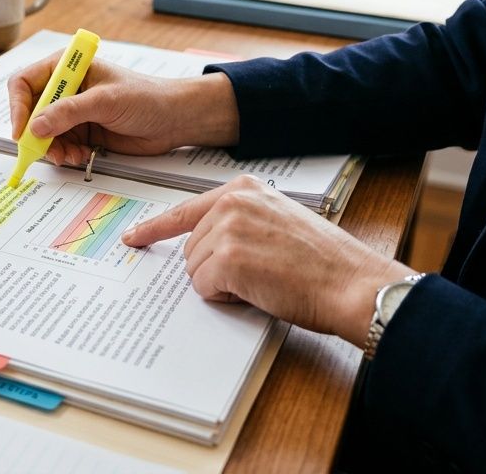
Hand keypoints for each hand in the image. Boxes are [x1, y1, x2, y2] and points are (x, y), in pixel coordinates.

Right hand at [7, 57, 240, 166]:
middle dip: (35, 134)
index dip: (18, 107)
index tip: (21, 131)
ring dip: (51, 148)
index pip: (24, 83)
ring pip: (43, 133)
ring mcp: (72, 111)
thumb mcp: (105, 101)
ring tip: (69, 156)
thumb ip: (68, 112)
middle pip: (30, 112)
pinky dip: (64, 154)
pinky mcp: (81, 131)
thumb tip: (35, 126)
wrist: (174, 120)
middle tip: (44, 151)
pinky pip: (59, 146)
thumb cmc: (146, 97)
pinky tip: (80, 156)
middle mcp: (65, 88)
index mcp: (67, 67)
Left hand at [122, 175, 413, 344]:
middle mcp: (232, 202)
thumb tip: (204, 245)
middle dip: (216, 269)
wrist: (352, 283)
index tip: (133, 237)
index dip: (156, 228)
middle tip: (260, 273)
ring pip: (195, 270)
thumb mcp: (278, 221)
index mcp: (244, 188)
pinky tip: (259, 290)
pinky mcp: (227, 259)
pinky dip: (227, 297)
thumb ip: (240, 222)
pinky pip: (205, 288)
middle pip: (191, 248)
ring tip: (265, 280)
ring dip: (223, 284)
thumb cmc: (323, 262)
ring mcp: (227, 228)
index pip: (186, 209)